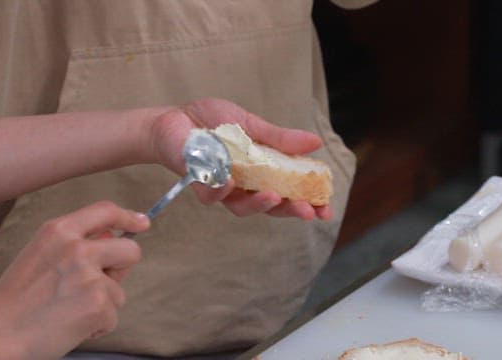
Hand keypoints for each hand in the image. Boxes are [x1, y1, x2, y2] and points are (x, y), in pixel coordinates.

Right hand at [0, 201, 149, 358]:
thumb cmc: (17, 299)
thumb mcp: (41, 254)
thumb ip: (75, 243)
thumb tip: (113, 237)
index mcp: (59, 231)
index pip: (106, 211)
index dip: (128, 217)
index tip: (142, 223)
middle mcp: (77, 248)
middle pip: (130, 250)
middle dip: (121, 269)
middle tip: (97, 286)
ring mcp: (90, 276)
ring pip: (119, 290)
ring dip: (102, 304)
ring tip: (68, 310)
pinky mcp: (98, 304)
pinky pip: (113, 316)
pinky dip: (97, 325)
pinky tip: (71, 326)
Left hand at [151, 98, 332, 220]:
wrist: (176, 116)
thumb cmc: (213, 122)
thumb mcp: (252, 125)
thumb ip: (280, 139)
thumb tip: (316, 143)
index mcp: (261, 171)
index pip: (289, 192)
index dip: (308, 203)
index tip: (326, 209)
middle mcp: (244, 185)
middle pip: (271, 207)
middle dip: (291, 210)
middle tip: (308, 211)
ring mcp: (222, 189)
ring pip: (243, 207)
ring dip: (260, 204)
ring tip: (275, 196)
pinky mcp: (199, 185)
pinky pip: (213, 195)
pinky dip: (222, 189)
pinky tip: (230, 180)